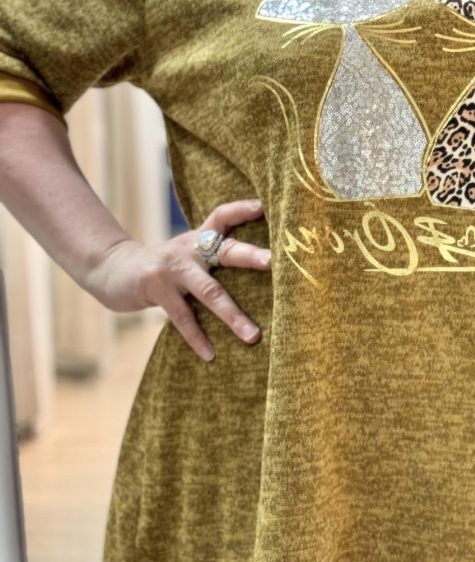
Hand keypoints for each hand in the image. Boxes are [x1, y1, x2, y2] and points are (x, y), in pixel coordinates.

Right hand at [83, 197, 271, 361]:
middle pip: (225, 250)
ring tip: (253, 336)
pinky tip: (210, 355)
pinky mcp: (157, 288)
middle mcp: (189, 249)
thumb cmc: (164, 267)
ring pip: (209, 292)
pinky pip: (183, 317)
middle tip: (273, 262)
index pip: (223, 216)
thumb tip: (259, 270)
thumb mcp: (188, 254)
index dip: (242, 210)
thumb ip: (214, 256)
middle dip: (250, 256)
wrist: (112, 269)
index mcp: (200, 239)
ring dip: (232, 315)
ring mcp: (172, 268)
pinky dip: (197, 338)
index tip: (264, 207)